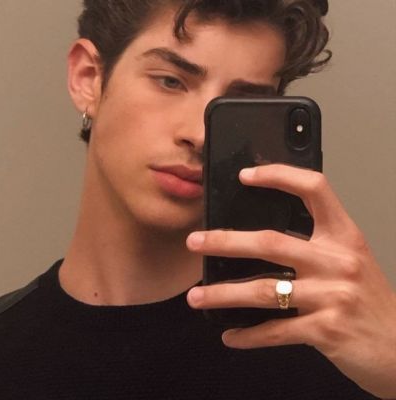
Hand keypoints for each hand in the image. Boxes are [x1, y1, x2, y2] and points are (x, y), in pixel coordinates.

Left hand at [186, 164, 395, 398]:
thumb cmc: (370, 299)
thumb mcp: (350, 261)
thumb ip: (315, 245)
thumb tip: (261, 240)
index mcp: (344, 236)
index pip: (314, 189)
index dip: (279, 176)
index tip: (246, 175)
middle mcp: (338, 261)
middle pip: (270, 242)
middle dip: (225, 242)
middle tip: (195, 242)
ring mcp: (332, 296)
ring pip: (264, 290)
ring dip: (224, 294)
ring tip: (196, 297)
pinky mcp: (326, 330)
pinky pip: (276, 330)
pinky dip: (249, 334)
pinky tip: (231, 334)